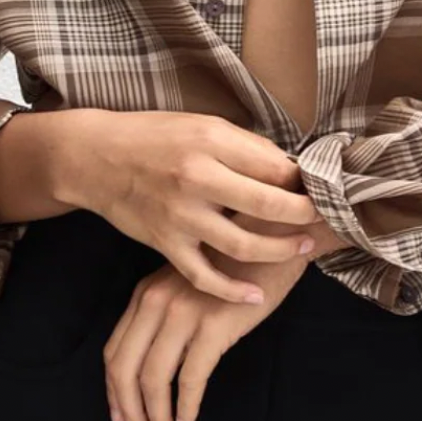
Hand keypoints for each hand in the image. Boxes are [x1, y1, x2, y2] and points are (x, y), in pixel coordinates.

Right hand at [57, 110, 323, 303]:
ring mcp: (181, 215)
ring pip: (244, 245)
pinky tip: (254, 295)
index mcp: (211, 142)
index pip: (273, 166)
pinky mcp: (165, 243)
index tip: (320, 187)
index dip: (303, 180)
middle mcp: (198, 178)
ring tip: (303, 248)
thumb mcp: (201, 125)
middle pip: (268, 204)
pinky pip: (204, 275)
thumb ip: (242, 147)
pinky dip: (231, 290)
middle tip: (324, 218)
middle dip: (304, 215)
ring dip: (281, 251)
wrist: (97, 157)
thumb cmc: (153, 136)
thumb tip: (286, 168)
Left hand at [102, 246, 307, 420]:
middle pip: (125, 367)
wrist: (272, 239)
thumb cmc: (232, 264)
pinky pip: (190, 378)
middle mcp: (156, 301)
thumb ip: (166, 314)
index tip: (120, 416)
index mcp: (146, 293)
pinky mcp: (213, 325)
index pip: (115, 350)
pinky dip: (185, 406)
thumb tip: (156, 367)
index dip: (114, 390)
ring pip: (154, 378)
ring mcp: (183, 312)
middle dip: (129, 410)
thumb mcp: (185, 284)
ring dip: (156, 416)